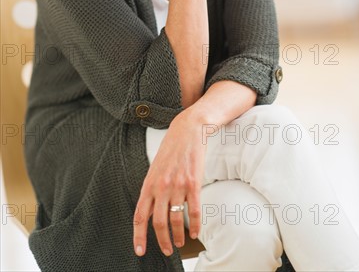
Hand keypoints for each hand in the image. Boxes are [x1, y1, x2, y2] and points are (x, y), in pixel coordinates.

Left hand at [133, 111, 206, 256]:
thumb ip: (152, 190)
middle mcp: (161, 187)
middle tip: (167, 250)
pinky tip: (196, 233)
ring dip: (178, 236)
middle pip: (159, 223)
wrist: (188, 130)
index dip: (138, 236)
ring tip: (180, 243)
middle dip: (162, 241)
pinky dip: (195, 225)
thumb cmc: (171, 148)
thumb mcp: (155, 168)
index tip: (140, 251)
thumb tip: (151, 212)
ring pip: (176, 220)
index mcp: (149, 184)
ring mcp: (178, 185)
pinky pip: (194, 211)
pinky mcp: (194, 183)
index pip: (140, 215)